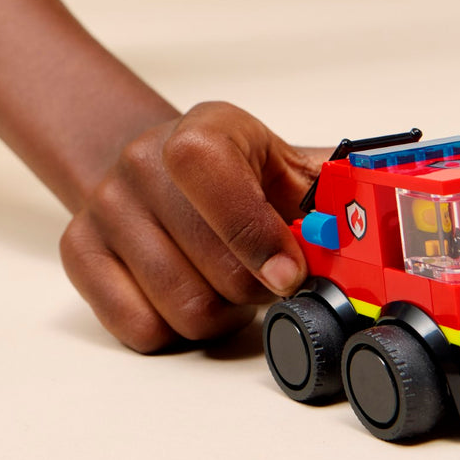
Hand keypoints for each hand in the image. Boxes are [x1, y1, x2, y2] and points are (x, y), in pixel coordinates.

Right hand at [59, 102, 321, 352]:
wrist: (155, 168)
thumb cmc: (234, 176)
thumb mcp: (285, 167)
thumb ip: (332, 192)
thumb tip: (382, 209)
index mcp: (199, 131)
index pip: (208, 173)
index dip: (254, 233)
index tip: (289, 272)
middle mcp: (140, 161)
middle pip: (213, 268)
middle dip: (253, 289)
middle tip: (262, 277)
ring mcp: (103, 206)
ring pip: (181, 307)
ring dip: (219, 313)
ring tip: (223, 284)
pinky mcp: (77, 251)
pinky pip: (139, 328)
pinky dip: (172, 328)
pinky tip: (184, 292)